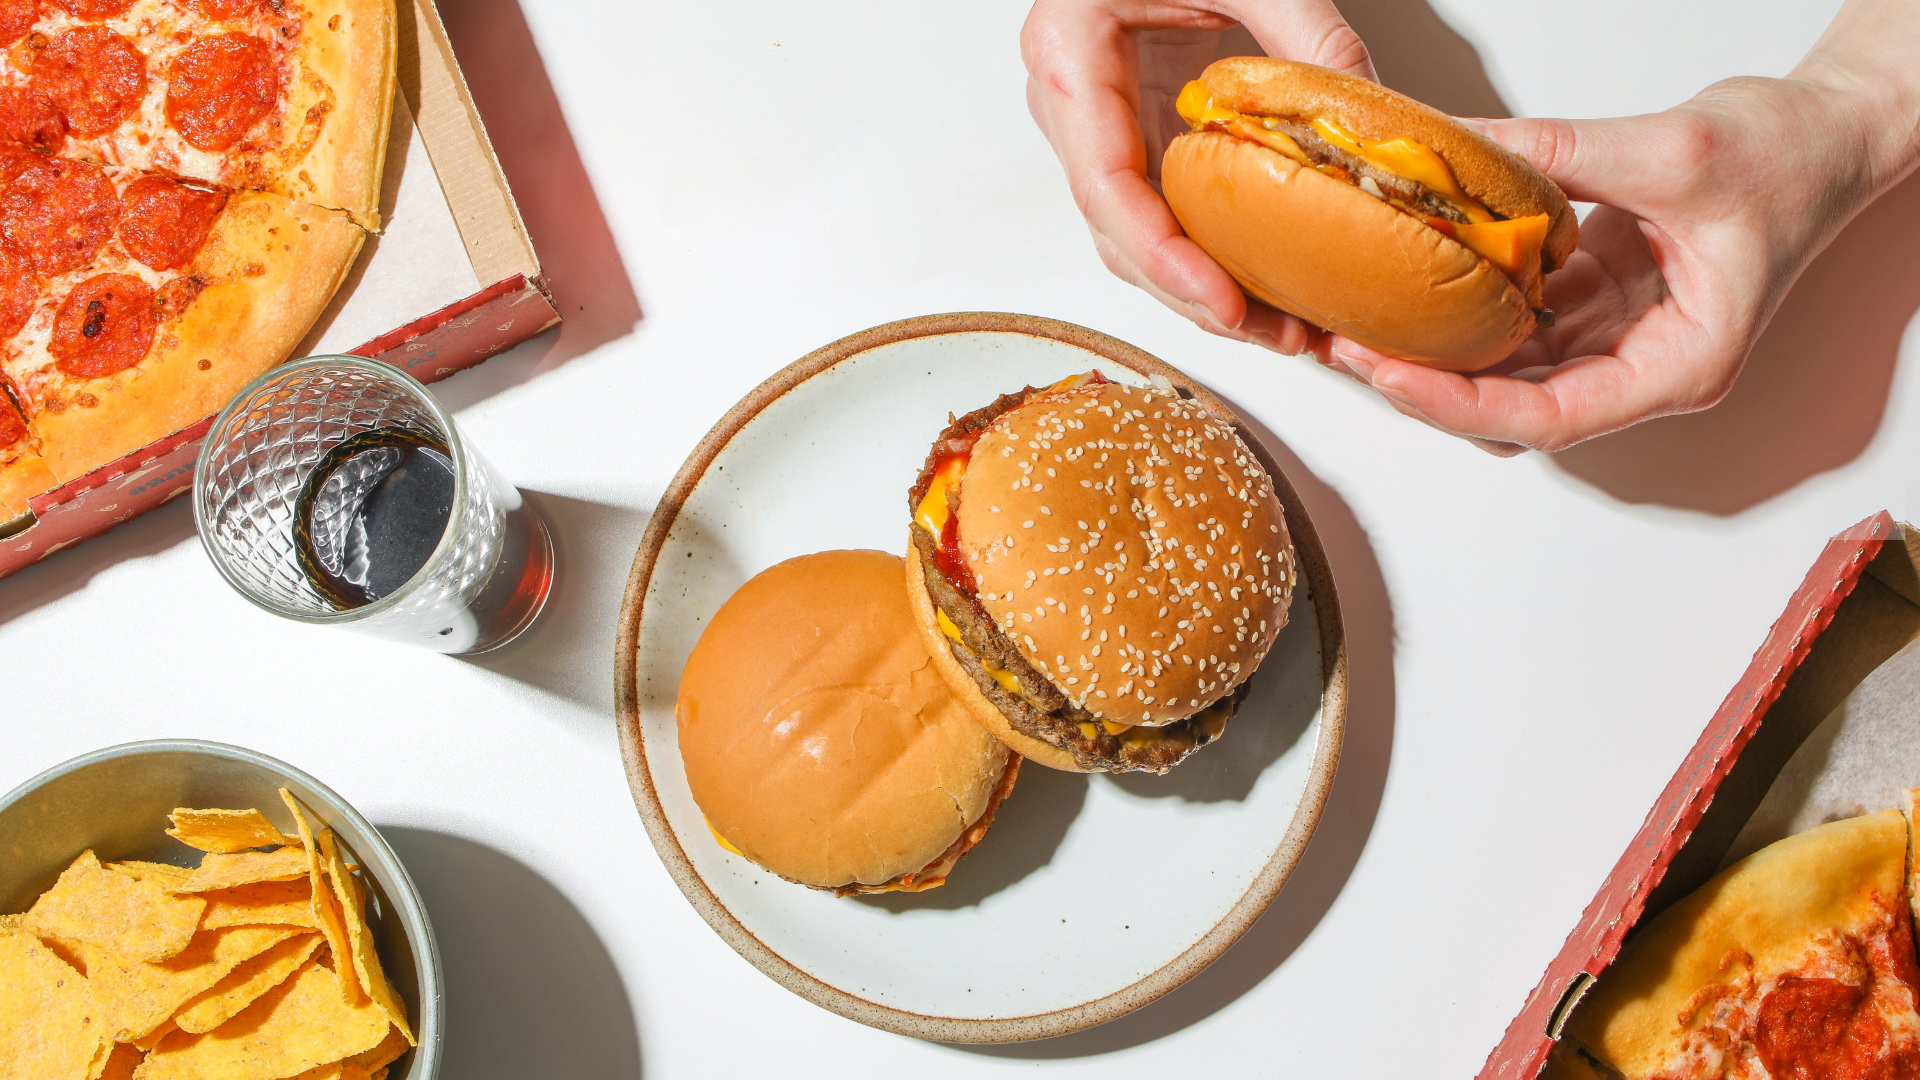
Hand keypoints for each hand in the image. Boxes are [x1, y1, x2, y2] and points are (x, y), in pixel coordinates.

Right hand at [1021, 0, 1371, 356]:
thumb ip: (1307, 34)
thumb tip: (1377, 116)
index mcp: (1069, 54)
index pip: (1104, 184)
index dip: (1163, 256)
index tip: (1225, 302)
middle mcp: (1068, 104)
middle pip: (1118, 234)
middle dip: (1196, 298)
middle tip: (1280, 337)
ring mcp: (1096, 127)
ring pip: (1135, 240)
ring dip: (1206, 292)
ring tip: (1288, 330)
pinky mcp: (1133, 137)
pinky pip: (1161, 213)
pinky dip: (1211, 256)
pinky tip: (1269, 286)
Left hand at [1331, 0, 1919, 453]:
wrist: (1829, 132)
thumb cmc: (1788, 156)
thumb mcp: (1669, 151)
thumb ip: (1556, 153)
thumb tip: (1450, 151)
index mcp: (1680, 366)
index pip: (1550, 416)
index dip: (1461, 406)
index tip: (1389, 375)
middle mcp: (1643, 369)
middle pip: (1514, 411)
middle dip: (1428, 386)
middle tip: (1346, 345)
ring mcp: (1617, 341)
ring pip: (1506, 377)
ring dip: (1436, 355)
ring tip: (1359, 321)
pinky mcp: (1596, 306)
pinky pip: (1515, 326)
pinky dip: (1464, 311)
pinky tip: (1412, 284)